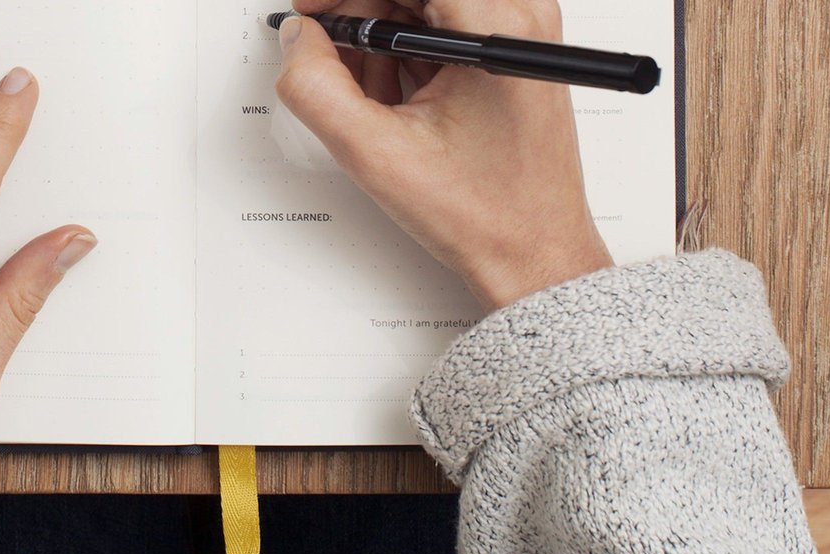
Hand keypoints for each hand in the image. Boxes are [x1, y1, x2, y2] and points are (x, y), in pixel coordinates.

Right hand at [278, 0, 613, 308]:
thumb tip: (298, 40)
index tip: (312, 8)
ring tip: (369, 92)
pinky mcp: (513, 49)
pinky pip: (444, 21)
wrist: (532, 252)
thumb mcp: (375, 153)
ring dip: (383, 33)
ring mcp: (521, 31)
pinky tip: (394, 95)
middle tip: (326, 49)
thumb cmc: (484, 213)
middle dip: (362, 9)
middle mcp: (520, 15)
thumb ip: (315, 87)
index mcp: (496, 27)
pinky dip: (406, 49)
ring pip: (426, 2)